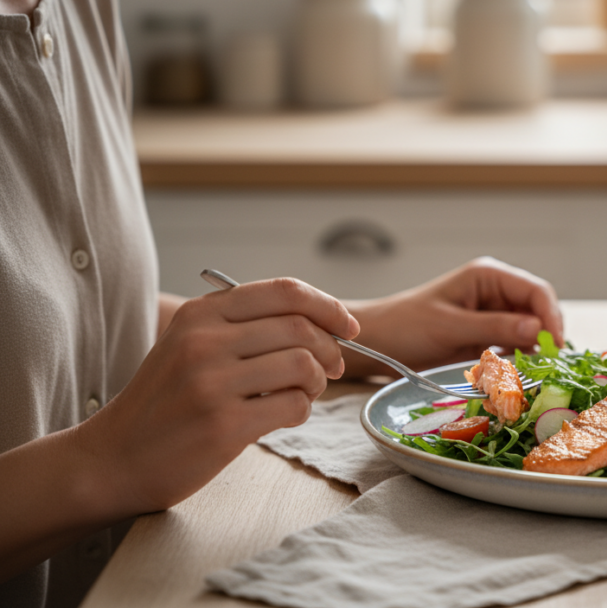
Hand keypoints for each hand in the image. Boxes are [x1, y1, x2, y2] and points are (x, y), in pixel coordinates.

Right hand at [80, 278, 357, 515]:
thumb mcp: (190, 344)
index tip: (348, 327)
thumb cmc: (166, 401)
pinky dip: (302, 410)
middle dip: (330, 348)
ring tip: (303, 393)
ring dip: (317, 381)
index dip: (328, 306)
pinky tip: (286, 416)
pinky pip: (293, 404)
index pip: (285, 291)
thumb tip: (321, 323)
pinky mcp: (224, 424)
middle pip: (300, 327)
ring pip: (302, 364)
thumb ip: (245, 326)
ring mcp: (213, 382)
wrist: (115, 458)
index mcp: (201, 314)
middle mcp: (205, 341)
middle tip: (331, 369)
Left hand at [346, 257, 562, 371]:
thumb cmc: (406, 326)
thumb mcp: (450, 327)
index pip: (536, 291)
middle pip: (539, 311)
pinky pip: (515, 347)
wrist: (379, 342)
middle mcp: (496, 291)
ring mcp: (493, 314)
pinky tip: (513, 376)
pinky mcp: (487, 336)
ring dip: (533, 352)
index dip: (551, 317)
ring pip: (530, 331)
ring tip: (530, 374)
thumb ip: (495, 327)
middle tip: (547, 366)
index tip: (555, 346)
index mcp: (488, 276)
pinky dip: (518, 361)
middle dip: (545, 336)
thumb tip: (538, 329)